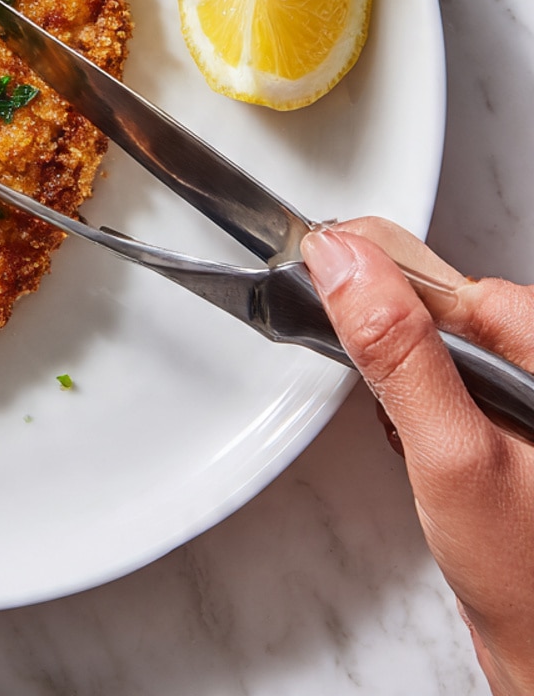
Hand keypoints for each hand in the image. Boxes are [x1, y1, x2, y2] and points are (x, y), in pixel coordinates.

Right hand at [303, 218, 533, 695]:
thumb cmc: (530, 582)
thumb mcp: (451, 456)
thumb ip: (397, 352)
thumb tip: (344, 263)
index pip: (461, 284)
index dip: (386, 267)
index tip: (321, 251)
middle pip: (452, 308)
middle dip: (392, 322)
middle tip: (338, 312)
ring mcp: (521, 407)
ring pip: (445, 346)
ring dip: (399, 361)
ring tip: (379, 390)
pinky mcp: (505, 434)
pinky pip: (448, 385)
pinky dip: (413, 397)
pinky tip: (404, 426)